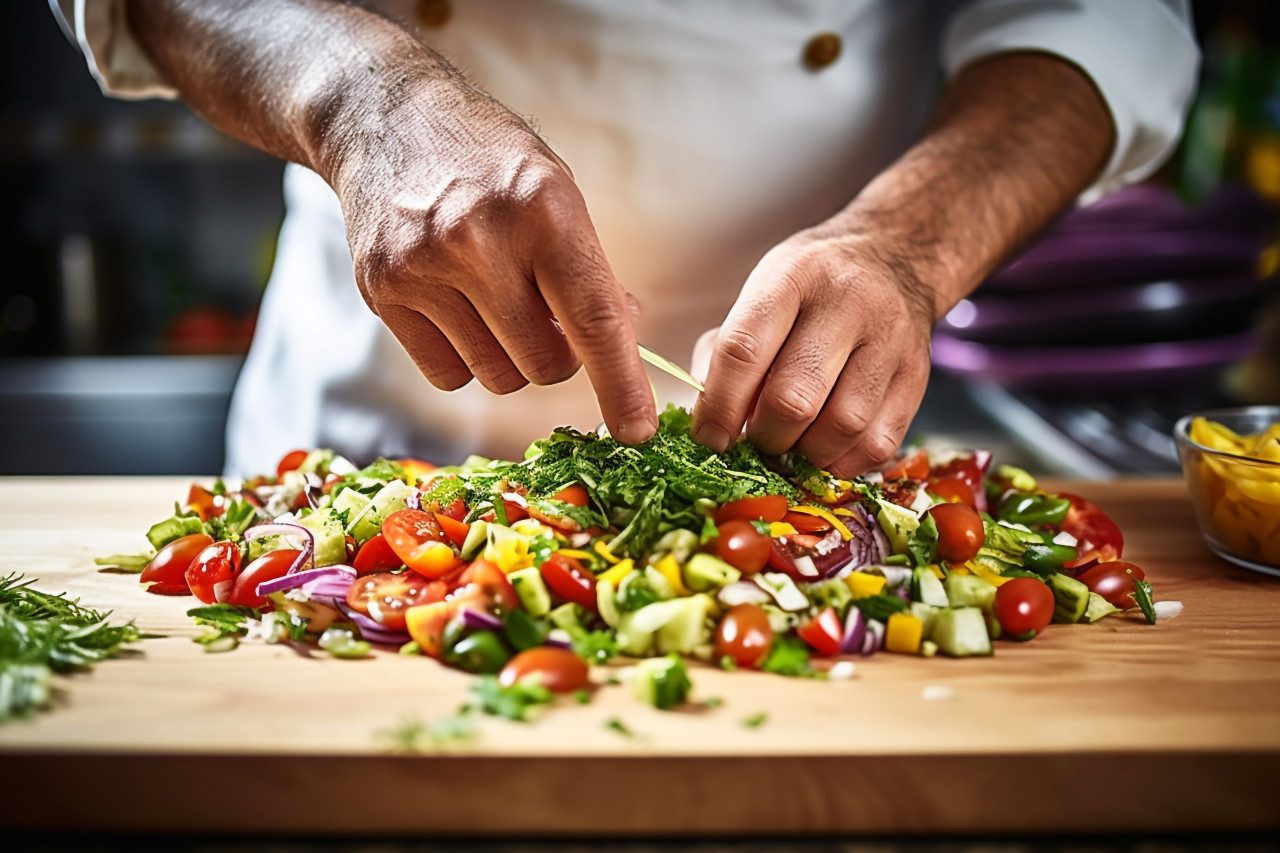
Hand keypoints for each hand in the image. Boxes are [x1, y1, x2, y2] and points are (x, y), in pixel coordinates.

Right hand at [329, 79, 656, 442]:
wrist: (385, 119)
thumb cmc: (488, 160)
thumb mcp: (556, 191)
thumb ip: (588, 269)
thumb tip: (621, 342)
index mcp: (542, 209)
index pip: (593, 319)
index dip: (621, 383)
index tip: (637, 430)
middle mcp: (479, 240)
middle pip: (544, 364)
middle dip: (560, 357)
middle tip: (550, 318)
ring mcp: (423, 269)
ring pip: (496, 376)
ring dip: (512, 358)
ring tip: (500, 303)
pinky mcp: (382, 292)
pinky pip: (447, 375)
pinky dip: (466, 359)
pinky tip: (460, 309)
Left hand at [691, 228, 934, 476]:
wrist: (895, 256)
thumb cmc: (813, 285)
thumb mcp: (762, 292)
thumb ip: (726, 353)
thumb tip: (710, 423)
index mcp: (793, 275)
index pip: (743, 351)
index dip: (719, 407)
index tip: (709, 437)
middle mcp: (847, 303)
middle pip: (793, 398)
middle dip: (763, 437)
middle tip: (755, 441)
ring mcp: (889, 340)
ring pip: (840, 427)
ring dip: (805, 455)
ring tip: (791, 446)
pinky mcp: (916, 376)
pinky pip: (877, 444)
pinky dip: (843, 462)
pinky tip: (826, 450)